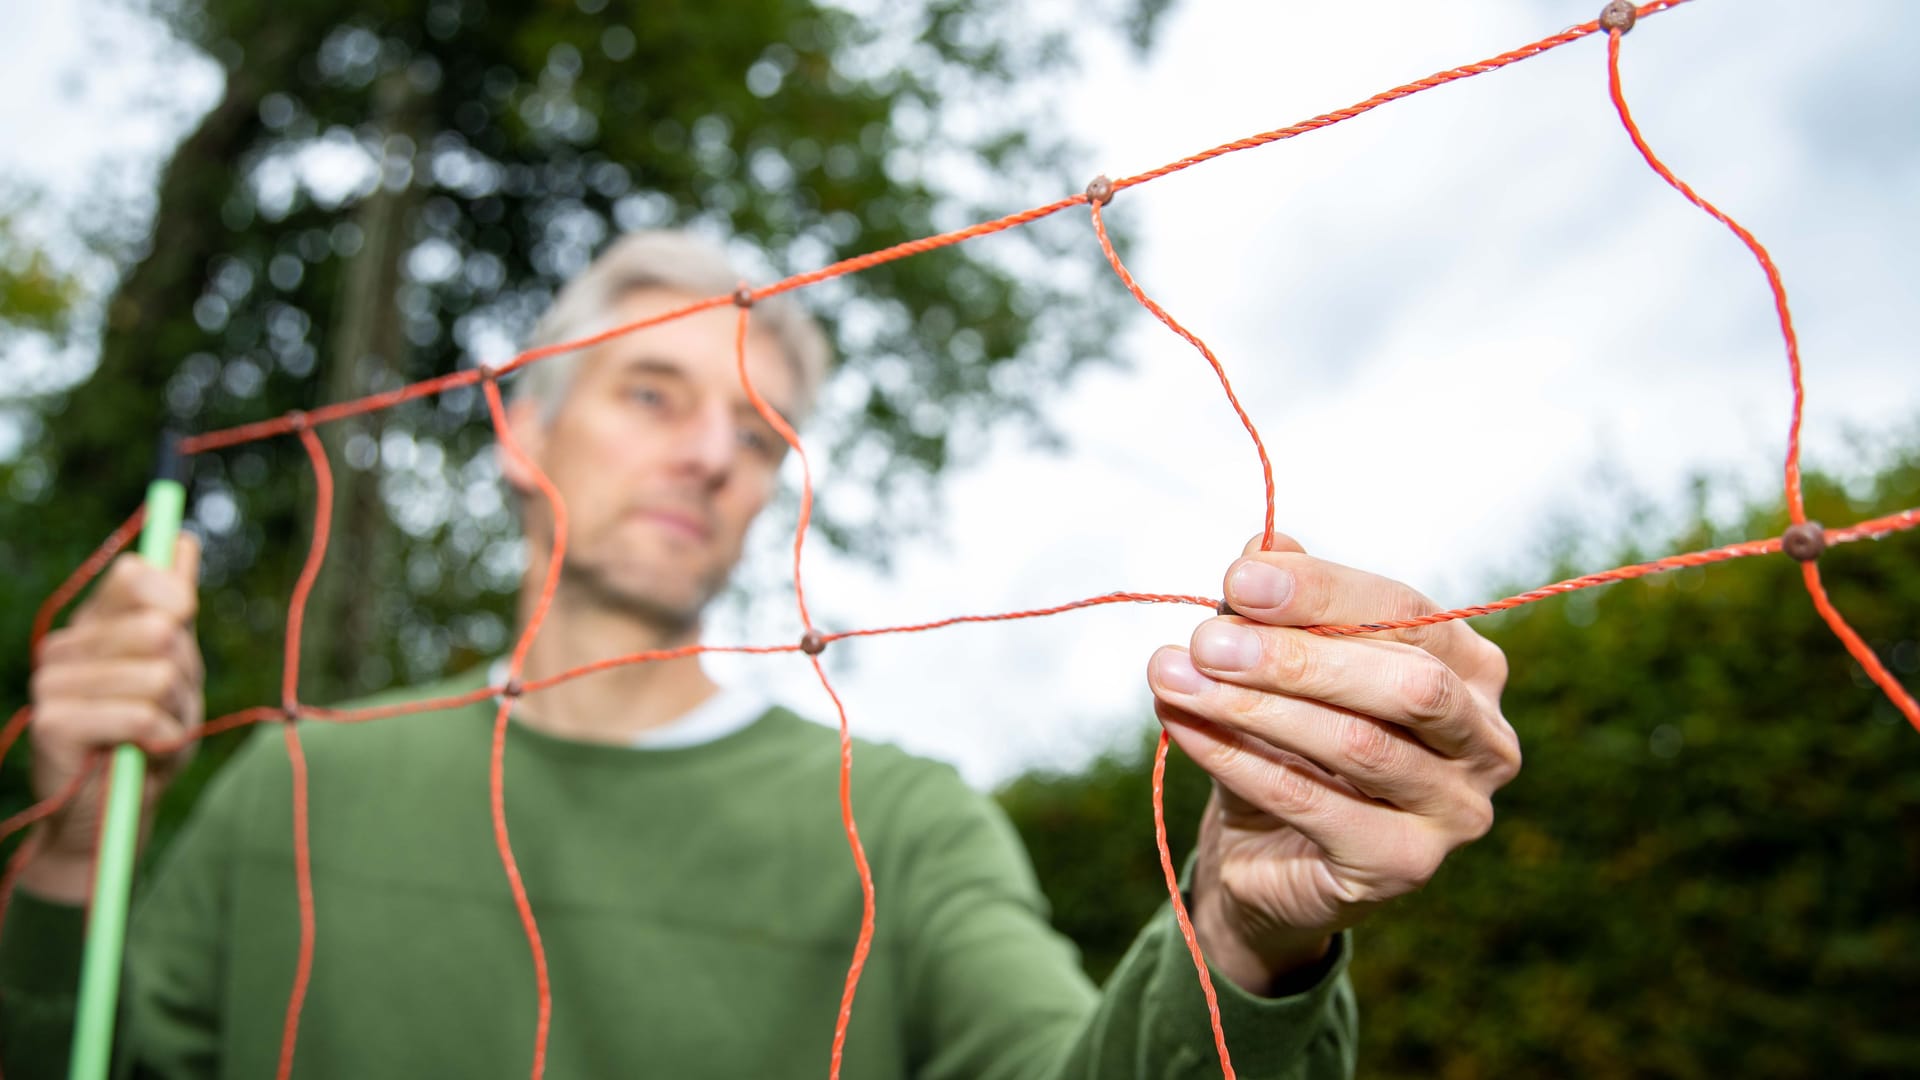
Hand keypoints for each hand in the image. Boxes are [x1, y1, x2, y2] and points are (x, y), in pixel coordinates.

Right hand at [20, 534, 204, 903]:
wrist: (114, 818)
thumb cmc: (148, 742)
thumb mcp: (177, 672)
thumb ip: (176, 609)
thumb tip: (184, 541)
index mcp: (93, 625)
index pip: (136, 575)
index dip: (174, 599)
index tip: (182, 628)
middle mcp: (65, 646)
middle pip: (162, 628)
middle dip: (186, 677)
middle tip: (166, 709)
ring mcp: (52, 681)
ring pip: (159, 674)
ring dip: (175, 715)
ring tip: (152, 737)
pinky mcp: (52, 722)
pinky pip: (142, 714)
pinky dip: (161, 740)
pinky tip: (140, 754)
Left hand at [1146, 533, 1519, 994]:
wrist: (1269, 853)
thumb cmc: (1288, 742)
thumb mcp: (1281, 663)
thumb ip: (1281, 608)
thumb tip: (1261, 547)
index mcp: (1471, 668)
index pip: (1407, 611)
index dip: (1322, 590)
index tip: (1237, 578)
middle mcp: (1485, 740)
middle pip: (1404, 682)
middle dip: (1297, 656)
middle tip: (1206, 639)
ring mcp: (1455, 811)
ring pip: (1358, 745)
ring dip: (1253, 706)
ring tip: (1174, 676)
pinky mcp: (1404, 865)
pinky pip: (1313, 804)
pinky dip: (1237, 759)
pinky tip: (1182, 724)